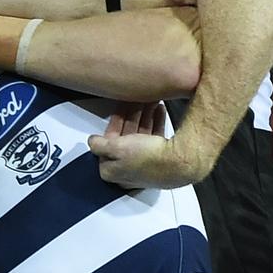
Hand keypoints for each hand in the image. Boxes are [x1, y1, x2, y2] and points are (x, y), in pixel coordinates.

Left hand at [88, 102, 214, 189]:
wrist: (181, 163)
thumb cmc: (147, 157)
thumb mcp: (116, 148)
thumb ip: (100, 144)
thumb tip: (91, 141)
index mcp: (113, 171)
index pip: (107, 146)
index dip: (113, 125)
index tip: (118, 110)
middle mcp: (128, 171)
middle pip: (125, 139)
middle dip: (130, 118)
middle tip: (136, 100)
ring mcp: (145, 165)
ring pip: (141, 136)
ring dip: (144, 117)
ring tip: (150, 101)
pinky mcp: (161, 160)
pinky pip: (154, 138)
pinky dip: (155, 123)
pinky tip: (159, 110)